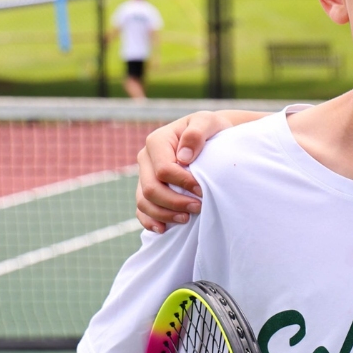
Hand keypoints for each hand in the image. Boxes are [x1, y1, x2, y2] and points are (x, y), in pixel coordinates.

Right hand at [135, 111, 233, 232]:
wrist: (210, 137)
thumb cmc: (210, 129)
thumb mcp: (208, 122)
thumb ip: (196, 134)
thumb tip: (183, 157)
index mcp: (157, 141)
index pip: (164, 170)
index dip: (183, 183)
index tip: (203, 190)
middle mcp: (146, 159)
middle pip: (151, 188)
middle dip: (175, 202)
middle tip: (198, 207)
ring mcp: (144, 175)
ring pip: (144, 202)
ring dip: (165, 214)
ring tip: (187, 219)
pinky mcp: (147, 189)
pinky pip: (141, 210)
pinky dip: (150, 221)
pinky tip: (164, 229)